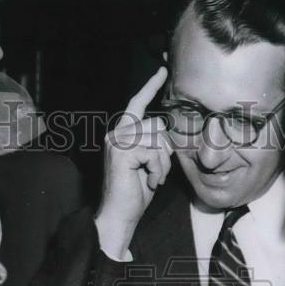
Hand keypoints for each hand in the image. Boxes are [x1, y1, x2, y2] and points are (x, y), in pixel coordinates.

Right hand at [95, 66, 172, 258]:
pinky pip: (154, 152)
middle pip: (158, 124)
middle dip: (165, 151)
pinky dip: (157, 170)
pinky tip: (148, 182)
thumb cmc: (135, 192)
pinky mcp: (121, 151)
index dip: (150, 86)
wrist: (120, 215)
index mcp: (123, 133)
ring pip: (158, 138)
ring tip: (151, 177)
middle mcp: (116, 133)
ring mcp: (116, 141)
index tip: (162, 70)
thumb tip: (167, 129)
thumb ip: (155, 144)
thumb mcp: (150, 163)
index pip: (138, 103)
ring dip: (162, 163)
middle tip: (156, 172)